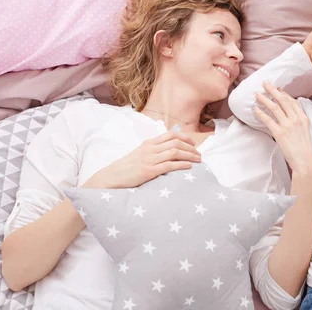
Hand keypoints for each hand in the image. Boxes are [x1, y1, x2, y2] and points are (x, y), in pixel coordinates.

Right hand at [84, 130, 201, 188]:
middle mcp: (150, 148)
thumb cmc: (127, 167)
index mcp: (149, 143)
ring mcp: (150, 159)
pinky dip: (181, 165)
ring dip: (190, 156)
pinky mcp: (149, 171)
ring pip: (175, 152)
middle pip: (176, 142)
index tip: (194, 143)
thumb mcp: (140, 153)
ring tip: (198, 161)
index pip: (171, 134)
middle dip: (191, 148)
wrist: (112, 177)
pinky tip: (189, 167)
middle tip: (199, 155)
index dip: (185, 137)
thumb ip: (154, 149)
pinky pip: (169, 165)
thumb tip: (169, 149)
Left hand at [253, 82, 311, 177]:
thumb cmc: (304, 148)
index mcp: (303, 118)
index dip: (284, 94)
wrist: (304, 161)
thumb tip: (288, 115)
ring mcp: (288, 126)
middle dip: (273, 90)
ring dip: (265, 99)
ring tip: (257, 94)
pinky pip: (268, 120)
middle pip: (283, 100)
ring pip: (275, 108)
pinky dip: (261, 113)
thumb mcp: (305, 131)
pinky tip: (255, 109)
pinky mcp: (279, 133)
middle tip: (265, 84)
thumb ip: (298, 121)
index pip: (293, 102)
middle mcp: (296, 119)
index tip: (277, 88)